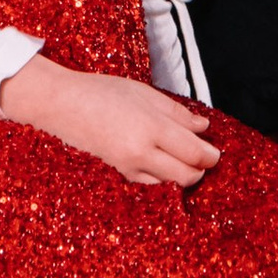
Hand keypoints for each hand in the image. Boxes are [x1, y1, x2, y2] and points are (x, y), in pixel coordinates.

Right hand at [0, 58, 222, 185]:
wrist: (63, 106)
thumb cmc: (102, 92)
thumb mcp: (144, 93)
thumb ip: (176, 112)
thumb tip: (203, 127)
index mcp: (151, 128)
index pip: (194, 153)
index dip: (210, 155)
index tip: (215, 151)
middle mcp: (142, 153)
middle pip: (187, 176)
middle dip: (201, 169)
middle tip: (204, 157)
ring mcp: (129, 167)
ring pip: (170, 184)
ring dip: (183, 175)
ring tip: (182, 157)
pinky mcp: (119, 174)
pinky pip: (151, 183)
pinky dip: (163, 178)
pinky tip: (162, 163)